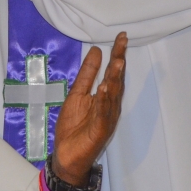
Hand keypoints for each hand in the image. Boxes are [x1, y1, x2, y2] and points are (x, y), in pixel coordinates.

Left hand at [51, 32, 128, 185]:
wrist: (67, 154)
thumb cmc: (74, 125)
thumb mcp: (77, 93)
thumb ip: (87, 74)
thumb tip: (96, 50)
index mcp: (105, 95)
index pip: (112, 71)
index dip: (117, 54)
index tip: (121, 36)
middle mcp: (109, 105)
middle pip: (116, 80)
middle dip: (119, 61)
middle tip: (122, 42)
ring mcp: (106, 117)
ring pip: (113, 95)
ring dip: (115, 78)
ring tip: (117, 61)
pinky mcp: (100, 129)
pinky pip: (103, 113)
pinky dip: (104, 100)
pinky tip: (104, 88)